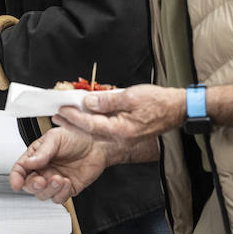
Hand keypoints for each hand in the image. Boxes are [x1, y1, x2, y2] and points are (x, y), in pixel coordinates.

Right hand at [9, 126, 113, 204]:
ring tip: (58, 178)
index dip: (16, 177)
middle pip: (30, 185)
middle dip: (34, 185)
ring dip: (49, 189)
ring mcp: (55, 180)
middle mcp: (44, 169)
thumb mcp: (55, 138)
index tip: (17, 183)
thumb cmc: (77, 135)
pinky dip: (61, 193)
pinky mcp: (68, 188)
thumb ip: (42, 151)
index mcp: (36, 156)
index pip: (20, 169)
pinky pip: (59, 198)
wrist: (98, 143)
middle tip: (41, 180)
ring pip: (44, 194)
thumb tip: (29, 162)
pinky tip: (67, 182)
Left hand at [54, 84, 185, 140]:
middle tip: (56, 116)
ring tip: (66, 116)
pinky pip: (105, 129)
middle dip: (71, 123)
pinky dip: (93, 123)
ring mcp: (124, 137)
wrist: (177, 109)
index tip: (61, 109)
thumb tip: (89, 101)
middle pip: (90, 131)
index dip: (73, 116)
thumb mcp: (132, 96)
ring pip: (96, 131)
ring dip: (80, 123)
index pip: (90, 123)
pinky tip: (87, 116)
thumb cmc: (159, 102)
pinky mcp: (127, 133)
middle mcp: (121, 137)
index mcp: (121, 129)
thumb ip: (109, 100)